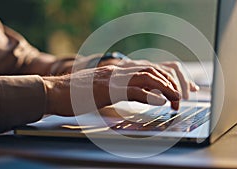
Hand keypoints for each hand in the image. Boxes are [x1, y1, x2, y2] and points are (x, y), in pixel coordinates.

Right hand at [43, 65, 180, 115]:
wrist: (53, 92)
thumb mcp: (103, 88)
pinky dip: (149, 95)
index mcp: (118, 71)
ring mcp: (113, 78)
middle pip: (153, 71)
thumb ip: (120, 88)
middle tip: (183, 96)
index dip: (168, 77)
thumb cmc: (76, 94)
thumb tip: (138, 95)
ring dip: (165, 89)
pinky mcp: (107, 89)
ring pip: (147, 78)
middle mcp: (118, 71)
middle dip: (172, 83)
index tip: (180, 88)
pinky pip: (133, 90)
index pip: (150, 68)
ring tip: (176, 100)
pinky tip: (160, 101)